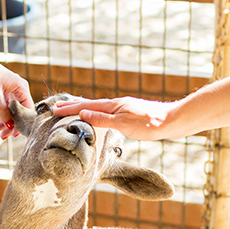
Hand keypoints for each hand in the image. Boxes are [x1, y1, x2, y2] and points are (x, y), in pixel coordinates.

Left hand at [0, 57, 32, 138]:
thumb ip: (3, 111)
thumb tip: (10, 126)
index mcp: (21, 88)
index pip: (28, 110)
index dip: (22, 123)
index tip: (15, 134)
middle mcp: (19, 90)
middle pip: (19, 112)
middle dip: (11, 125)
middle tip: (2, 136)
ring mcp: (11, 91)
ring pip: (11, 111)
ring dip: (4, 122)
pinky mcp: (4, 92)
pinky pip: (5, 107)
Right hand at [53, 95, 173, 139]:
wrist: (174, 121)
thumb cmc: (150, 124)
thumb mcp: (123, 123)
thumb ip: (102, 119)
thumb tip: (83, 114)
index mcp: (113, 105)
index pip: (86, 106)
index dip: (70, 109)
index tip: (55, 110)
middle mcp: (117, 104)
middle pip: (90, 104)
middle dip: (73, 106)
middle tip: (57, 107)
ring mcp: (124, 108)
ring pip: (99, 107)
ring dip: (84, 108)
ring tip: (73, 109)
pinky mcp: (131, 115)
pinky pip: (107, 112)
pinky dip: (96, 112)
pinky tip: (99, 117)